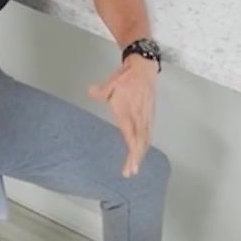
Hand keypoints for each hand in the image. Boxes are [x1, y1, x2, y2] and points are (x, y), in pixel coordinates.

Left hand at [89, 56, 157, 176]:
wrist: (144, 68)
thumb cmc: (125, 78)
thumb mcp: (110, 84)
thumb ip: (100, 92)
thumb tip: (89, 92)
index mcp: (129, 113)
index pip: (131, 138)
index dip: (131, 155)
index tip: (128, 167)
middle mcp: (139, 118)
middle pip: (140, 143)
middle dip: (136, 159)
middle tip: (130, 172)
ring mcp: (146, 117)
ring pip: (146, 140)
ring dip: (141, 154)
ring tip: (135, 166)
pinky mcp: (150, 115)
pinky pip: (149, 133)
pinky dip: (145, 145)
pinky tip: (142, 150)